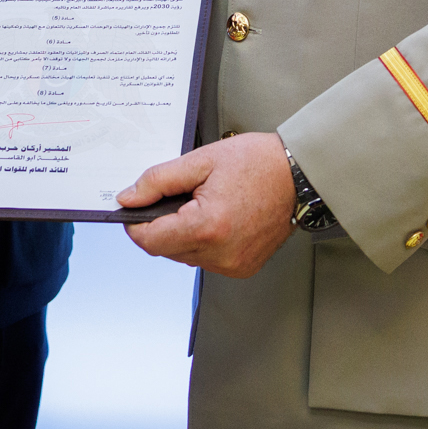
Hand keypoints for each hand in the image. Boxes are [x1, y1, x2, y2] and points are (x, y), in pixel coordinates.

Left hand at [118, 131, 295, 276]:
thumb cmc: (257, 162)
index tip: (134, 209)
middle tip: (179, 196)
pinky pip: (207, 260)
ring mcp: (233, 264)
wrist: (298, 174)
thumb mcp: (200, 160)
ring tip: (202, 204)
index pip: (150, 241)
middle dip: (161, 225)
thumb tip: (129, 198)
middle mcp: (221, 254)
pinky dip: (203, 242)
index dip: (135, 224)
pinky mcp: (243, 268)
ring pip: (184, 256)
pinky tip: (217, 218)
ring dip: (182, 234)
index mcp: (207, 227)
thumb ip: (158, 180)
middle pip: (165, 250)